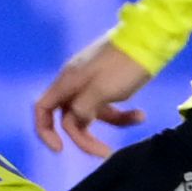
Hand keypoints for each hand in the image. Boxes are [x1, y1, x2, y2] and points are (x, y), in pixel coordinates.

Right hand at [33, 37, 156, 158]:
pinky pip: (108, 106)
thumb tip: (75, 122)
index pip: (42, 108)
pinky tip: (140, 115)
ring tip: (136, 122)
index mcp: (67, 82)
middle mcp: (75, 83)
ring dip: (111, 124)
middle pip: (69, 118)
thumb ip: (82, 109)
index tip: (60, 149)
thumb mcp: (101, 90)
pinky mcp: (109, 84)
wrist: (149, 38)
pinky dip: (122, 114)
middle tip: (105, 152)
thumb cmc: (123, 65)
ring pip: (91, 114)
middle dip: (85, 137)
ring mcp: (92, 83)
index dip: (45, 131)